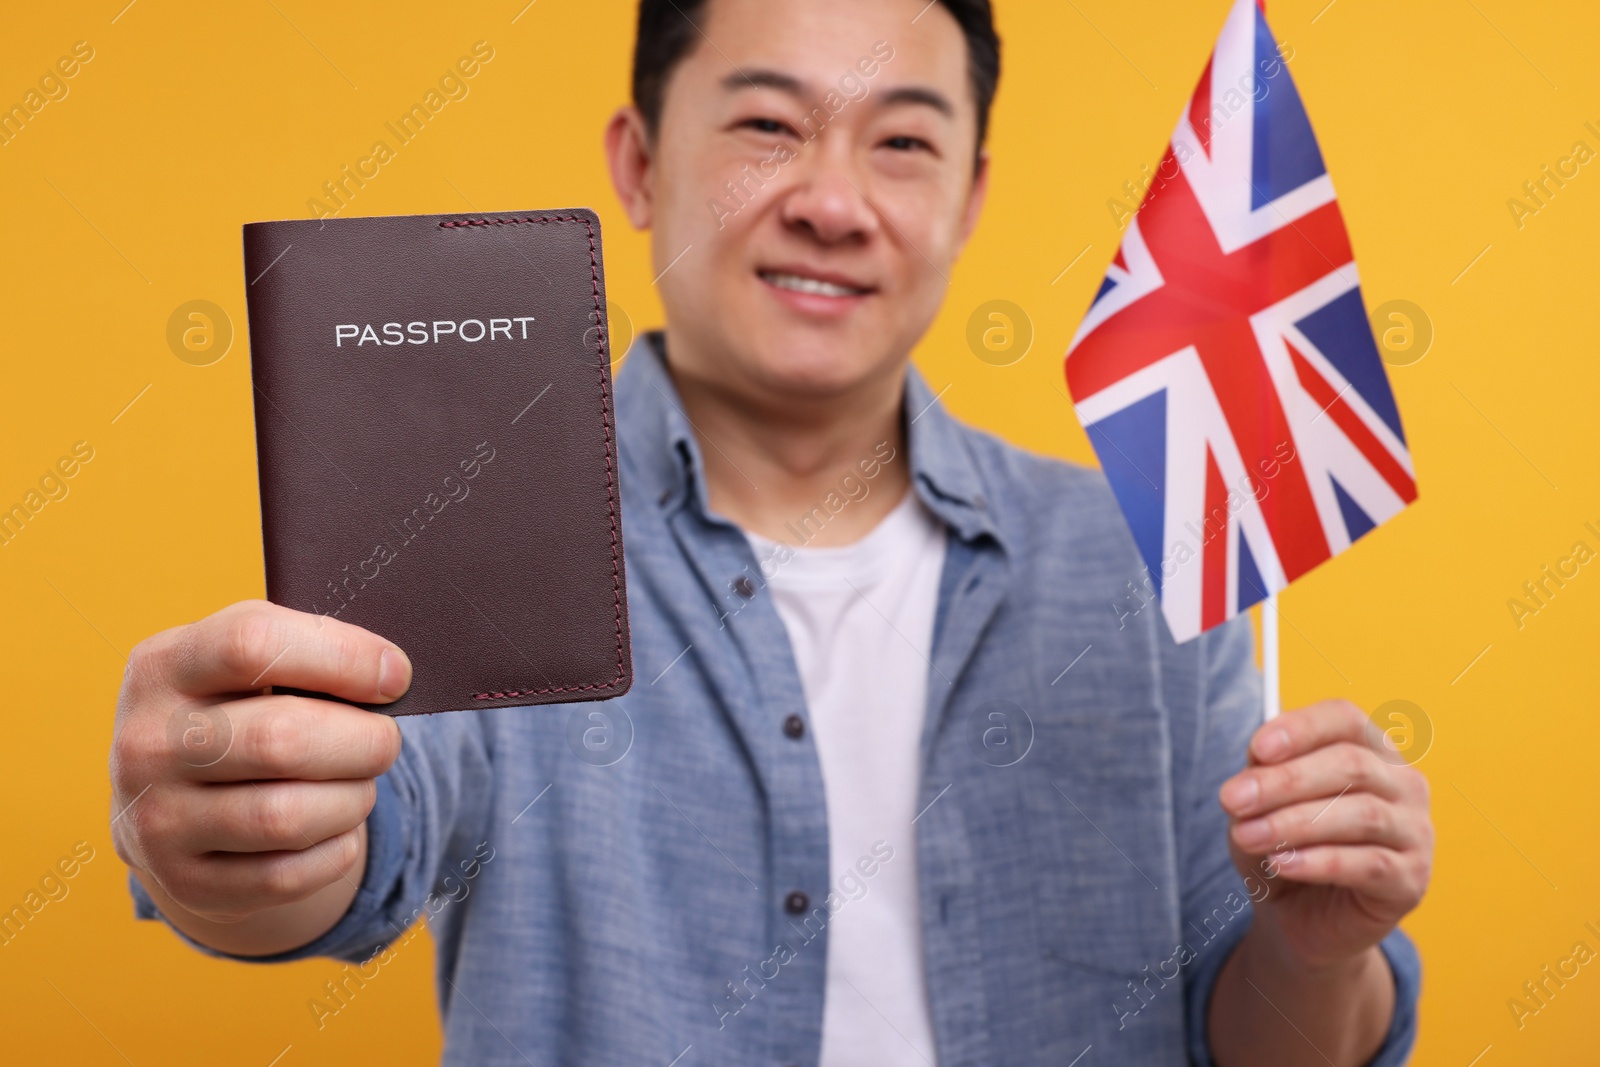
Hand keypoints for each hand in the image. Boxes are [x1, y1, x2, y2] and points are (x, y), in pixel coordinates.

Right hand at [109, 600, 407, 932]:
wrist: (177, 803)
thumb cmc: (239, 713)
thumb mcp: (248, 666)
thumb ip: (310, 653)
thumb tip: (389, 676)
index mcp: (162, 666)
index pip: (254, 644)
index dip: (343, 657)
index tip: (395, 677)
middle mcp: (145, 744)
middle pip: (280, 738)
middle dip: (364, 740)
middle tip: (384, 740)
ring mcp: (156, 821)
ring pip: (287, 816)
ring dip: (352, 798)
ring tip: (357, 783)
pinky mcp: (186, 883)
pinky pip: (289, 875)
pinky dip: (335, 849)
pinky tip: (333, 827)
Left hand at [1218, 700, 1432, 967]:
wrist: (1297, 916)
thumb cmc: (1283, 844)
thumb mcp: (1260, 805)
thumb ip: (1262, 777)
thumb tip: (1257, 763)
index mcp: (1369, 748)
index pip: (1344, 719)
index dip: (1302, 729)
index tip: (1257, 748)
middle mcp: (1403, 783)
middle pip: (1351, 765)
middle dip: (1284, 781)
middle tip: (1232, 799)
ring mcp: (1415, 831)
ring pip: (1361, 814)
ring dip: (1294, 823)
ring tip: (1247, 835)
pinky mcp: (1411, 880)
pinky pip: (1368, 864)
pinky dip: (1318, 861)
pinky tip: (1280, 863)